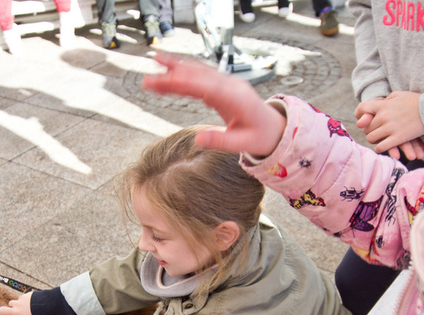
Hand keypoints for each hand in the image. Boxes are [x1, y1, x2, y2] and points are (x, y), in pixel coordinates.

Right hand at [0, 291, 33, 314]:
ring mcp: (24, 297)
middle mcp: (18, 303)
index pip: (3, 310)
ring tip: (27, 309)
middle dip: (12, 307)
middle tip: (17, 312)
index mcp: (17, 311)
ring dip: (20, 303)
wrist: (48, 304)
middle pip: (10, 304)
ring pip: (18, 300)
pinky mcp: (29, 293)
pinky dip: (27, 300)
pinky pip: (25, 296)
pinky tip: (33, 304)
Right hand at [142, 52, 286, 157]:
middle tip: (149, 78)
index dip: (187, 83)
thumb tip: (198, 140)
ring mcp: (226, 83)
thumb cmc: (261, 136)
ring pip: (199, 71)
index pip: (208, 88)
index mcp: (237, 99)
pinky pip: (201, 76)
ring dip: (176, 67)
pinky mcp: (221, 86)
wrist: (274, 127)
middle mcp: (231, 86)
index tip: (168, 81)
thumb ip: (221, 142)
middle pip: (200, 76)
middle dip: (174, 75)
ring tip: (154, 62)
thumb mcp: (243, 144)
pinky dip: (184, 72)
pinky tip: (168, 70)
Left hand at [354, 92, 423, 159]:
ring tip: (379, 140)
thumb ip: (388, 99)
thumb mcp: (400, 95)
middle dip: (370, 130)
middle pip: (367, 127)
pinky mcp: (398, 137)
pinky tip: (383, 147)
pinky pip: (381, 146)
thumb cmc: (417, 100)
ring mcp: (390, 127)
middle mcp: (383, 116)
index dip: (360, 114)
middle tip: (374, 132)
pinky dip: (380, 148)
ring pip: (372, 138)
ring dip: (374, 140)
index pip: (362, 108)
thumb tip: (382, 103)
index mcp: (383, 105)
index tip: (362, 119)